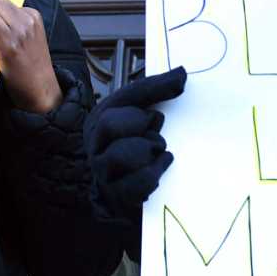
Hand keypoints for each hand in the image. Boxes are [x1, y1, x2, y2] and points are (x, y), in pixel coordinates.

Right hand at [87, 67, 187, 224]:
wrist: (127, 202)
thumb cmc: (137, 153)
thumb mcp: (142, 119)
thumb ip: (158, 94)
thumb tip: (182, 73)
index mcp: (100, 121)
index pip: (124, 98)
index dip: (150, 95)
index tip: (166, 103)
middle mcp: (94, 146)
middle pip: (111, 124)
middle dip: (141, 126)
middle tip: (156, 135)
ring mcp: (102, 173)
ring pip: (123, 153)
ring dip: (150, 151)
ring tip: (157, 156)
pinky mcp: (116, 199)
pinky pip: (138, 183)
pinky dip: (154, 175)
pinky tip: (159, 171)